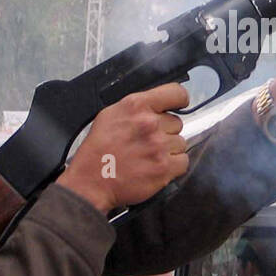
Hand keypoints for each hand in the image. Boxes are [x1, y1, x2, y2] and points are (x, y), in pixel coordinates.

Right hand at [57, 83, 189, 212]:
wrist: (91, 182)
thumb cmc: (98, 150)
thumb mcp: (111, 114)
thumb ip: (138, 107)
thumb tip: (159, 105)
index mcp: (136, 105)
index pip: (176, 93)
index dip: (179, 101)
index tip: (177, 107)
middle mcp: (150, 123)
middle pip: (177, 123)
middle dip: (165, 131)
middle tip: (147, 141)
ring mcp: (159, 146)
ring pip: (180, 143)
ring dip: (169, 150)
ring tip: (149, 156)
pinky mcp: (164, 168)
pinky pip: (183, 162)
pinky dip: (173, 166)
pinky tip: (156, 167)